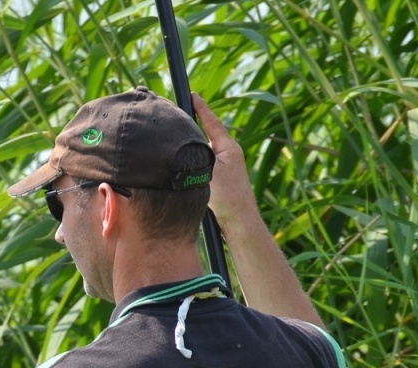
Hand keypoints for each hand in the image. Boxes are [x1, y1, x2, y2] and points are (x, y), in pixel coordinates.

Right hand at [192, 94, 257, 234]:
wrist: (240, 221)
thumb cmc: (226, 198)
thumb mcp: (209, 171)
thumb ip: (198, 155)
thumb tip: (187, 146)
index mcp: (228, 147)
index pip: (212, 122)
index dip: (201, 108)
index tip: (192, 94)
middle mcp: (229, 154)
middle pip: (208, 134)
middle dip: (194, 124)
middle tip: (179, 113)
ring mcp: (227, 167)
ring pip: (205, 150)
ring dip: (193, 146)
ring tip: (177, 139)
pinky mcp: (223, 179)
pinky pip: (205, 163)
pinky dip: (194, 160)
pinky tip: (185, 166)